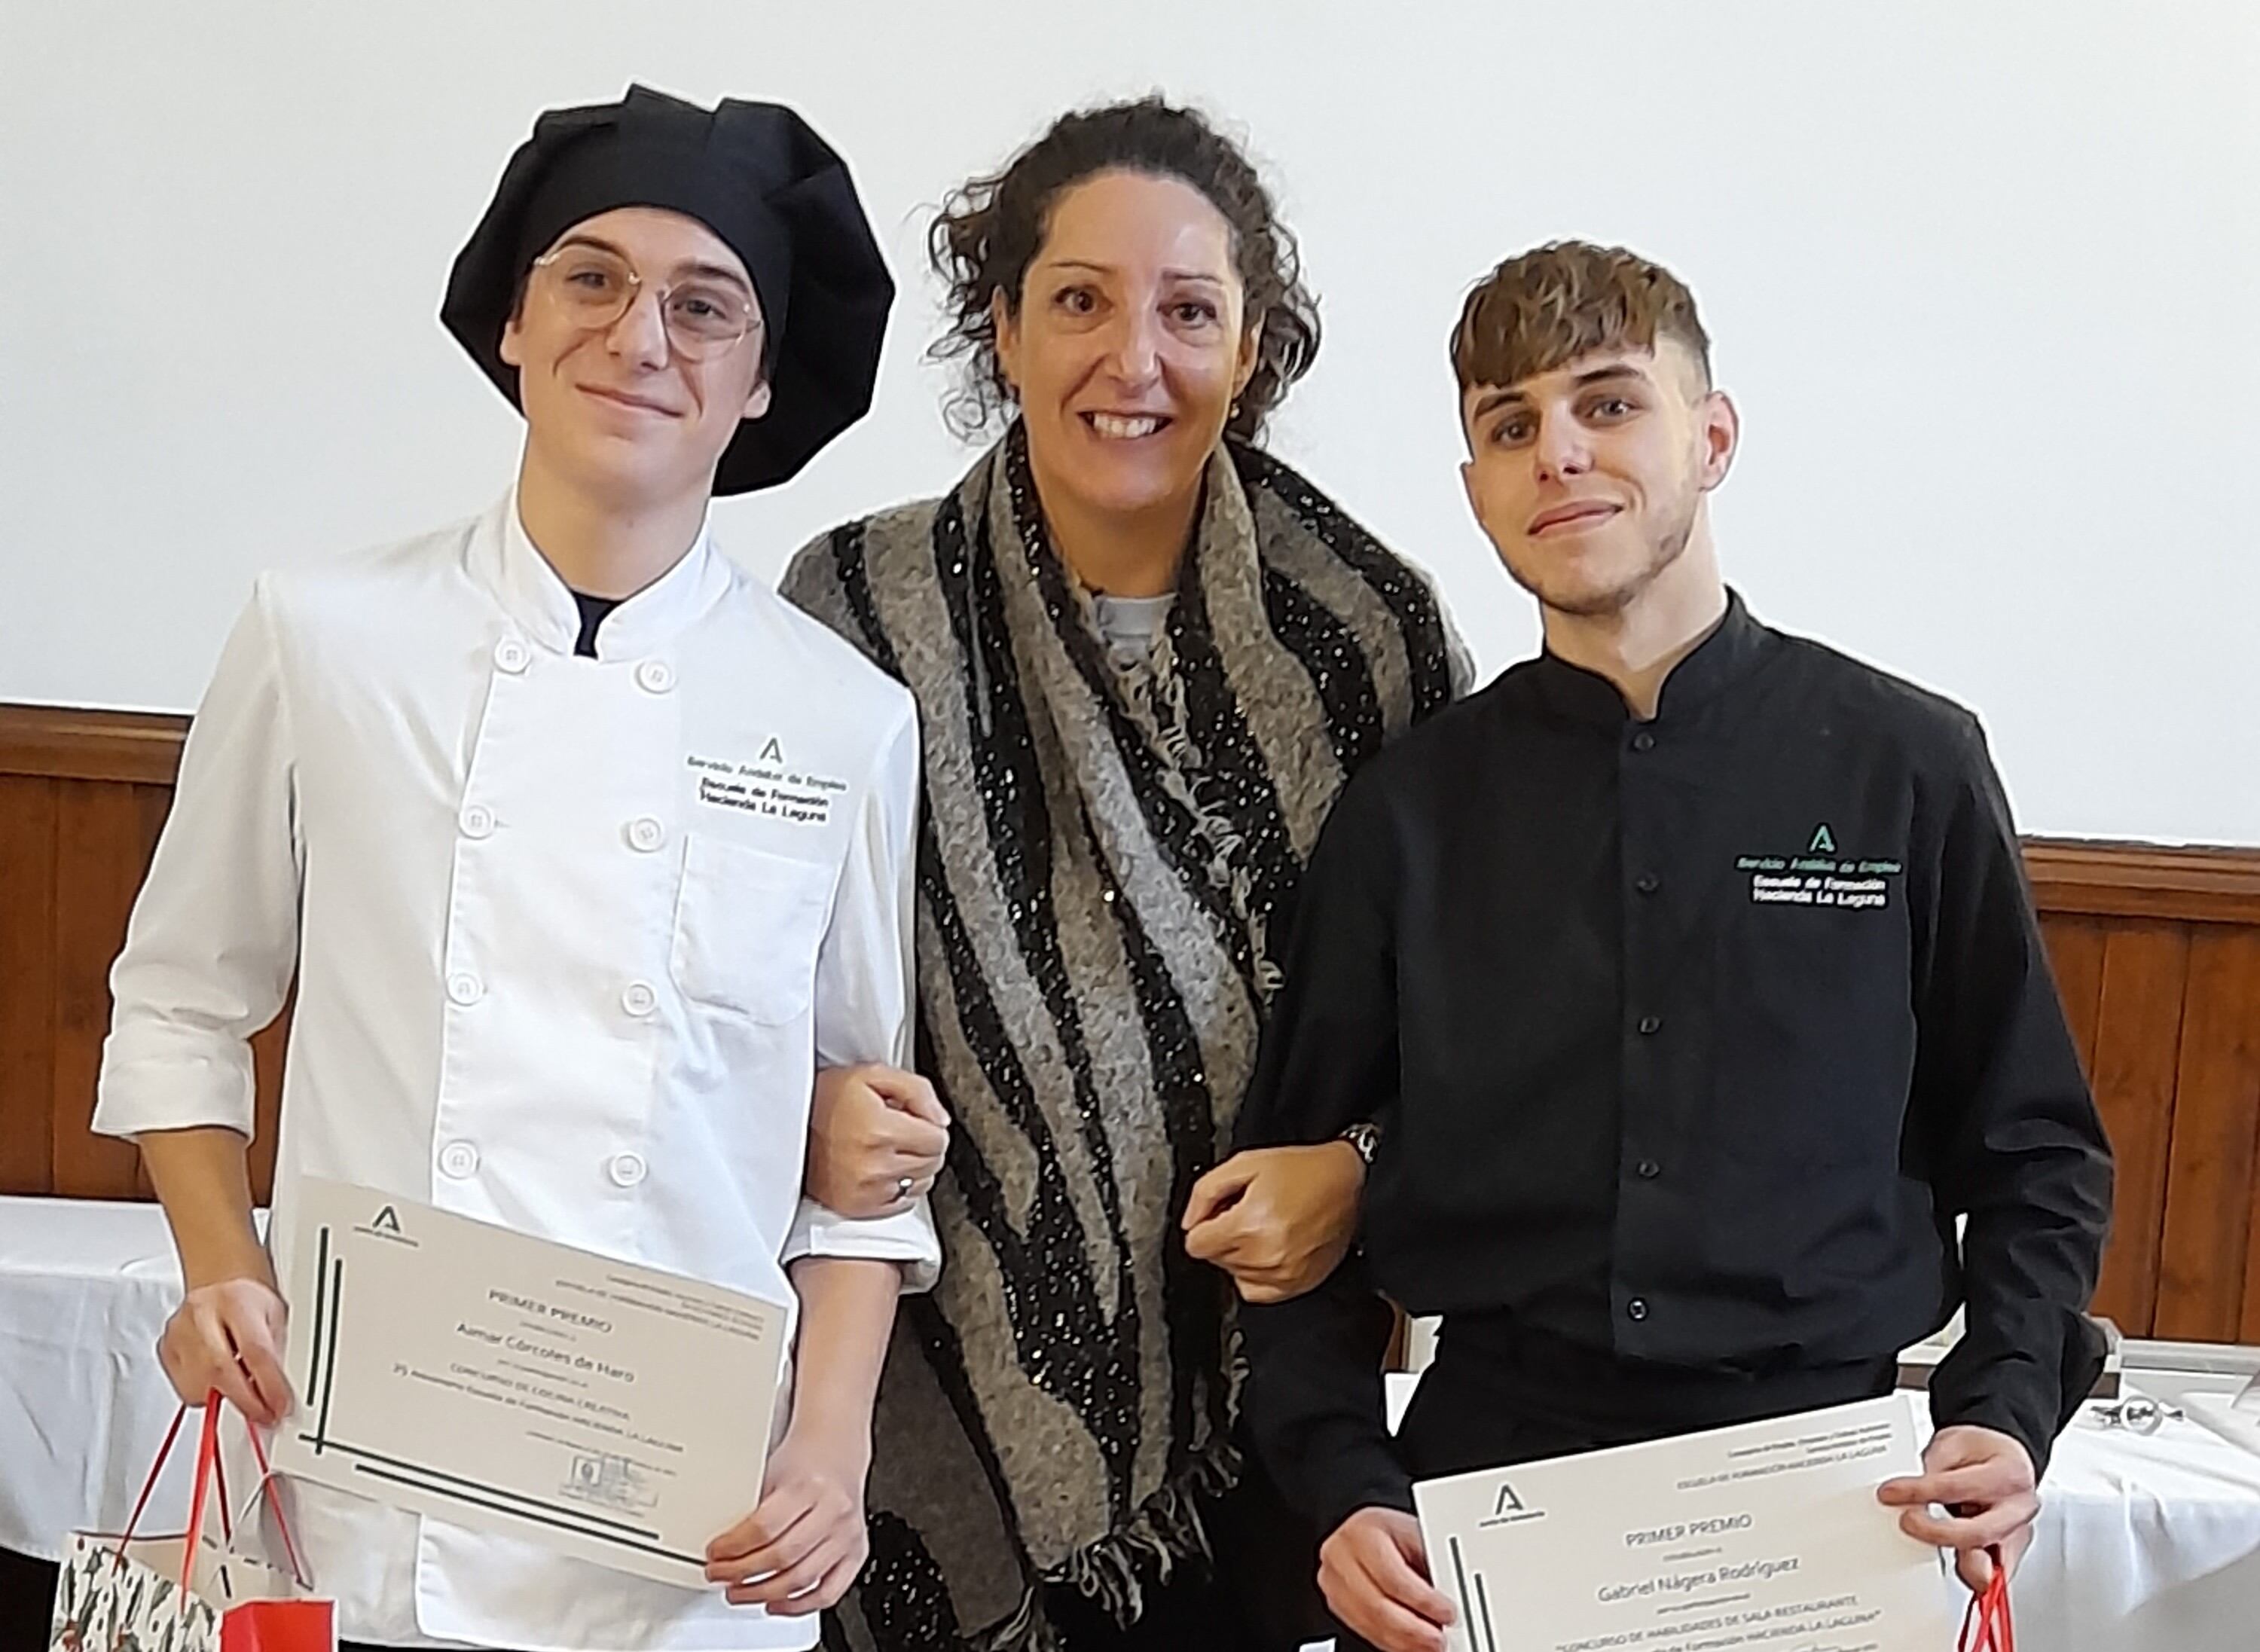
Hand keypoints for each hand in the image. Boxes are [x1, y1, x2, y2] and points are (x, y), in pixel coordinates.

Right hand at [157, 1275, 291, 1426]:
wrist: (219, 1285)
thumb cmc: (249, 1301)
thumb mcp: (276, 1316)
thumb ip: (276, 1353)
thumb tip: (280, 1395)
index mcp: (236, 1300)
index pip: (255, 1350)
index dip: (269, 1386)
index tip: (281, 1407)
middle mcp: (201, 1314)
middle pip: (221, 1369)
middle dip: (246, 1401)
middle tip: (265, 1416)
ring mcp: (178, 1332)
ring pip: (198, 1385)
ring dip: (225, 1398)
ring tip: (243, 1390)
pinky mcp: (165, 1350)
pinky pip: (185, 1388)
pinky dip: (206, 1393)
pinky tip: (219, 1380)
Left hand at [704, 1426, 871, 1614]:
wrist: (837, 1450)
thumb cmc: (804, 1462)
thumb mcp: (771, 1474)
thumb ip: (753, 1513)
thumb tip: (723, 1550)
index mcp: (809, 1486)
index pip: (765, 1527)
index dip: (734, 1547)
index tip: (714, 1555)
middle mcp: (833, 1511)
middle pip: (782, 1556)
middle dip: (742, 1573)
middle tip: (720, 1575)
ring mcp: (848, 1534)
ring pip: (802, 1579)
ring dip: (763, 1593)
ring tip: (739, 1592)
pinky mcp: (857, 1552)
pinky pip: (828, 1592)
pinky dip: (799, 1605)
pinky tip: (775, 1604)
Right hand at [805, 1064, 949, 1218]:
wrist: (786, 1126)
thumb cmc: (825, 1097)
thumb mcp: (871, 1074)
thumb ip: (917, 1090)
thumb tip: (941, 1120)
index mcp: (881, 1130)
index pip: (938, 1139)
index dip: (930, 1124)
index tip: (914, 1118)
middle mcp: (875, 1165)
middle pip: (932, 1162)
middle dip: (925, 1144)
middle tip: (901, 1131)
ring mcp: (866, 1190)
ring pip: (921, 1183)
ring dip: (914, 1166)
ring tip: (890, 1149)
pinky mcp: (856, 1206)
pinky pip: (902, 1202)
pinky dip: (899, 1186)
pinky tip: (882, 1167)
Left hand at [1182, 1142, 1362, 1302]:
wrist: (1346, 1181)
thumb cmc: (1303, 1171)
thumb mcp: (1246, 1164)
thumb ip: (1206, 1191)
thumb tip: (1189, 1221)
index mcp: (1249, 1224)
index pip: (1196, 1244)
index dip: (1203, 1223)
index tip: (1218, 1213)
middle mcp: (1265, 1255)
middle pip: (1214, 1258)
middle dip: (1222, 1234)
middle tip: (1245, 1212)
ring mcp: (1283, 1274)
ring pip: (1233, 1274)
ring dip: (1239, 1253)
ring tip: (1262, 1226)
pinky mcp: (1297, 1284)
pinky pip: (1255, 1291)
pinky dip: (1254, 1273)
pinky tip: (1267, 1249)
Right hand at [1320, 1507, 1455, 1651]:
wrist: (1375, 1534)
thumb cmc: (1396, 1533)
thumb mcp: (1417, 1536)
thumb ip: (1433, 1565)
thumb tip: (1452, 1597)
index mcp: (1362, 1532)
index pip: (1392, 1576)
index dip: (1422, 1600)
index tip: (1448, 1612)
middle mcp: (1340, 1556)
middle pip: (1376, 1606)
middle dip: (1413, 1629)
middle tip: (1439, 1639)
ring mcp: (1333, 1582)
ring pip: (1369, 1624)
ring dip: (1403, 1641)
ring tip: (1429, 1645)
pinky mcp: (1336, 1603)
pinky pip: (1364, 1630)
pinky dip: (1391, 1643)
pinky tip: (1411, 1644)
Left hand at [1876, 1424, 2038, 1589]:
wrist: (2004, 1457)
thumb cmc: (1981, 1451)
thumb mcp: (1952, 1445)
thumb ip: (1930, 1471)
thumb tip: (1902, 1495)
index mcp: (2007, 1474)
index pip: (1956, 1487)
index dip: (1918, 1492)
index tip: (1889, 1493)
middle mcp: (2018, 1508)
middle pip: (1979, 1532)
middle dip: (1938, 1534)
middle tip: (1907, 1524)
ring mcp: (2016, 1534)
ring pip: (1991, 1562)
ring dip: (1962, 1566)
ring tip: (1932, 1562)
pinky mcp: (2010, 1552)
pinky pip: (1994, 1573)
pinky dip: (1973, 1575)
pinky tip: (1957, 1572)